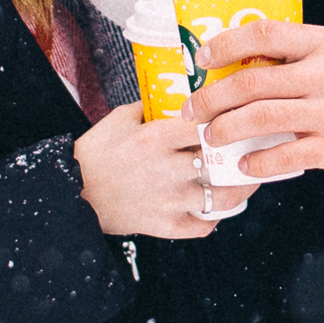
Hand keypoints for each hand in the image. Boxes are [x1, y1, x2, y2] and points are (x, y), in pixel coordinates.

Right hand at [74, 103, 256, 237]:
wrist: (71, 194)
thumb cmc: (95, 154)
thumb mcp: (120, 119)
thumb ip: (152, 107)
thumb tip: (180, 96)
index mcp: (156, 137)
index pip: (208, 124)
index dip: (229, 120)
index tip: (238, 118)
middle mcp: (167, 169)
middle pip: (223, 161)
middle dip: (241, 155)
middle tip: (252, 149)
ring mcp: (168, 200)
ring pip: (224, 197)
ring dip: (239, 188)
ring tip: (245, 179)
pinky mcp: (165, 225)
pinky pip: (204, 225)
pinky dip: (215, 217)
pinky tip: (216, 207)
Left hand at [181, 20, 323, 182]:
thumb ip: (296, 58)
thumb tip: (238, 68)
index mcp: (321, 45)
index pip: (264, 33)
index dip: (225, 44)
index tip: (202, 59)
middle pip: (251, 82)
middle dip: (211, 99)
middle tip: (192, 111)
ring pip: (260, 118)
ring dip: (226, 130)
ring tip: (211, 138)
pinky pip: (283, 156)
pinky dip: (257, 163)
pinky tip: (246, 165)